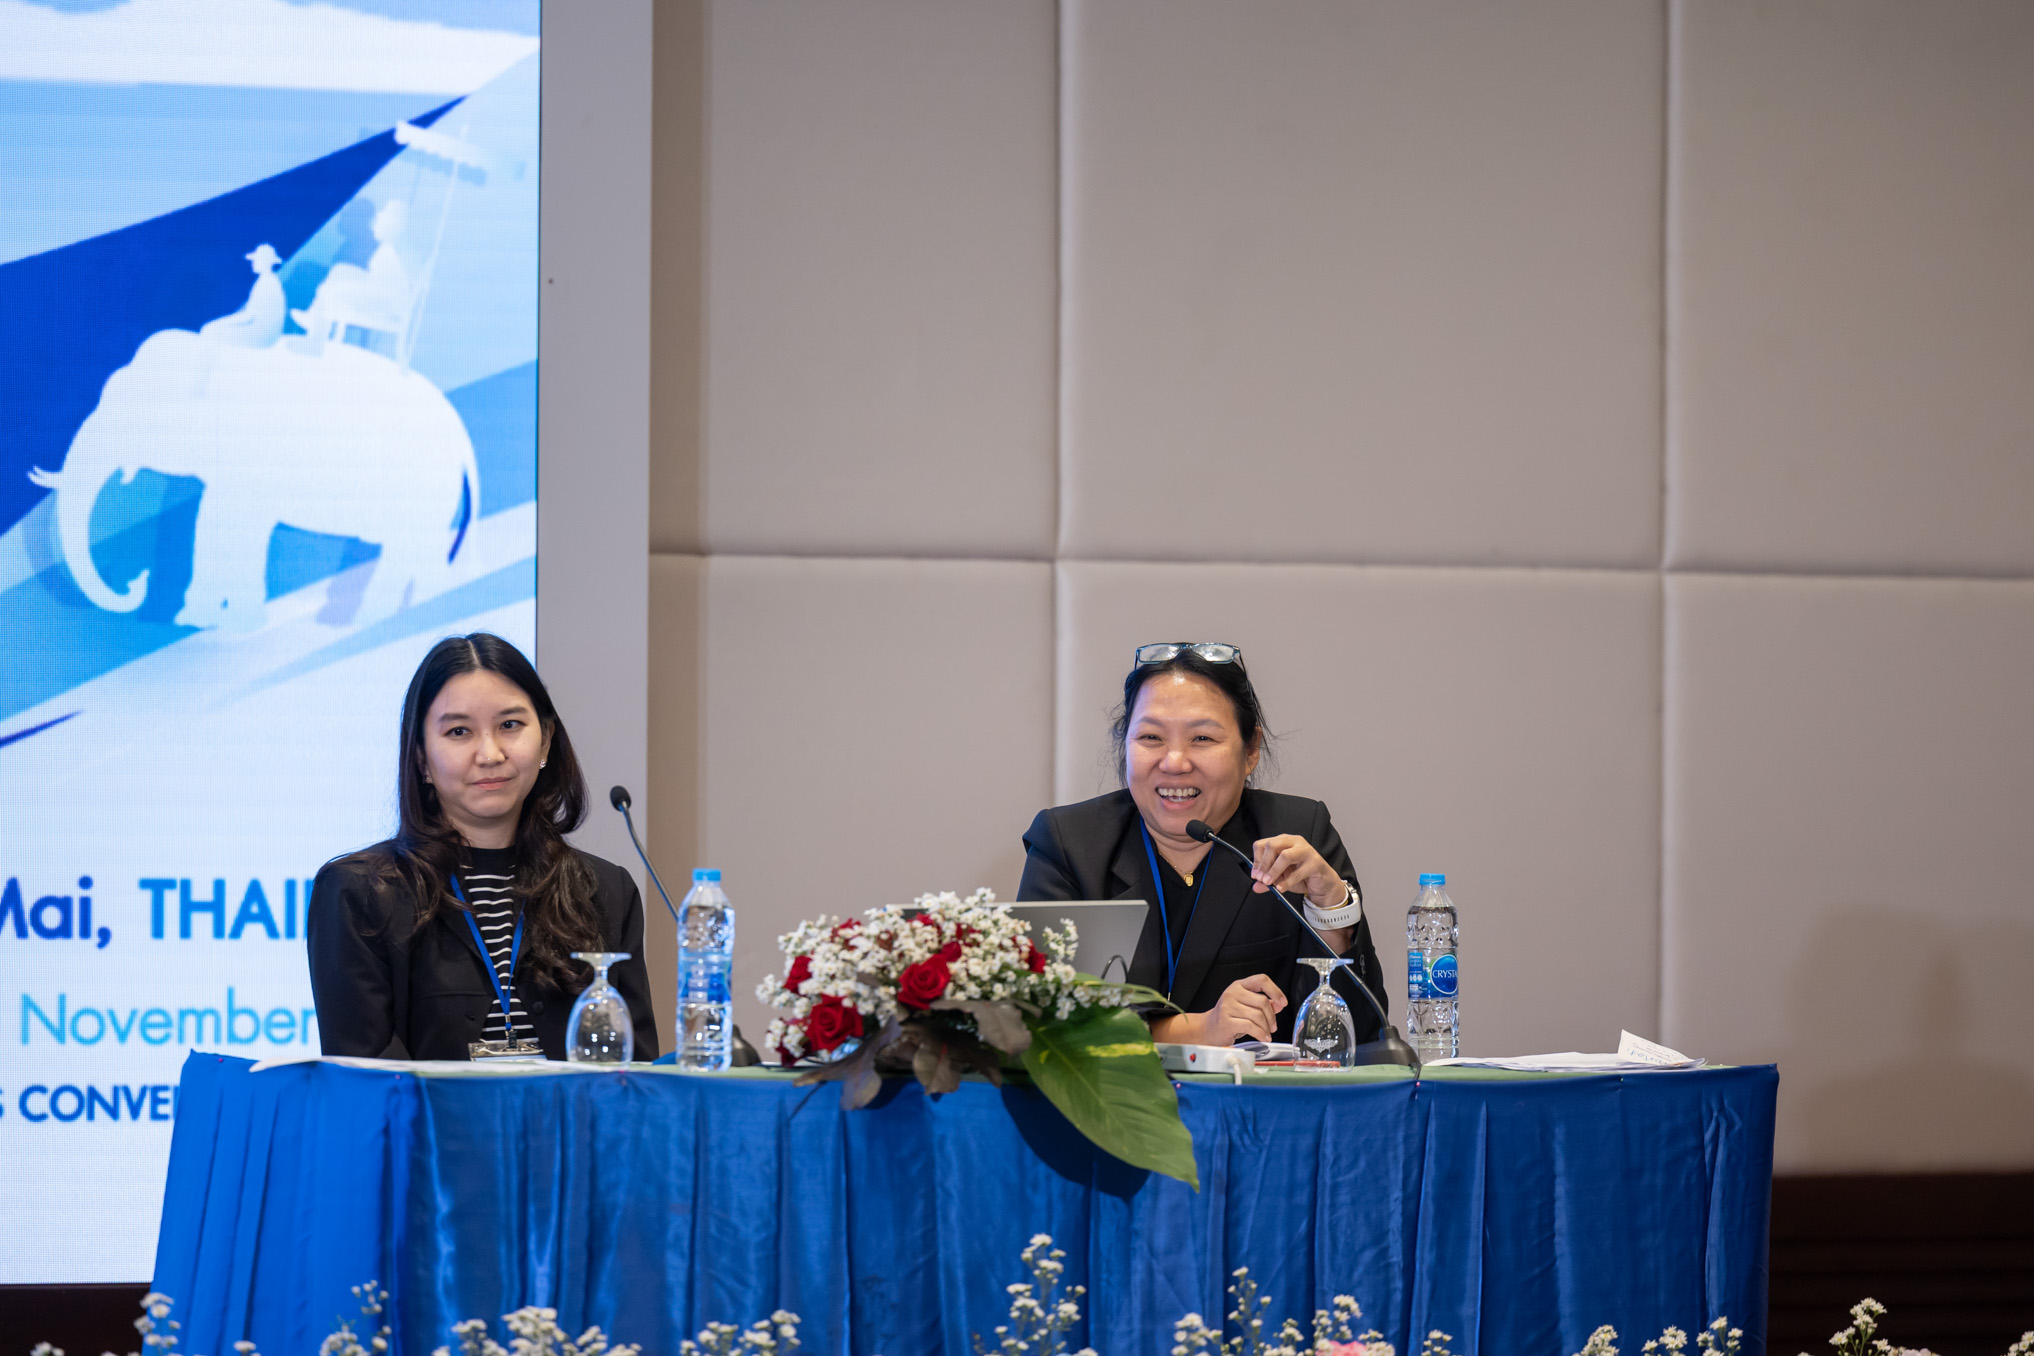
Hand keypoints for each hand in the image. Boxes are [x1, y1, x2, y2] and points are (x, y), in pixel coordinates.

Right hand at [1153, 974, 1285, 1045]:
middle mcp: (1233, 993)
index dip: (1275, 990)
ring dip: (1266, 1028)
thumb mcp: (1246, 1006)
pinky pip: (1250, 1027)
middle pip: (1262, 1001)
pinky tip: (1263, 1037)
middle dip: (1272, 1017)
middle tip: (1273, 1026)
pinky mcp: (1227, 1021)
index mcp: (1239, 985)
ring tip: (1266, 1033)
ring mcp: (1228, 1006)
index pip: (1261, 980)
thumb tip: (1279, 1004)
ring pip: (1258, 1015)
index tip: (1282, 1002)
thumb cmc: (1229, 1017)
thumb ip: (1263, 1003)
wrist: (1209, 1029)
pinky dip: (1261, 1034)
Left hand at [1250, 833, 1347, 910]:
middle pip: (1272, 845)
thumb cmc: (1301, 875)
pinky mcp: (1315, 862)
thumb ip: (1267, 881)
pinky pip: (1298, 872)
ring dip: (1274, 870)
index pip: (1263, 844)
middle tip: (1260, 878)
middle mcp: (1294, 842)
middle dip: (1264, 863)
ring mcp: (1306, 850)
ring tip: (1269, 882)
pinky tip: (1281, 888)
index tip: (1255, 874)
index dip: (1257, 860)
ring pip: (1285, 855)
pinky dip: (1287, 881)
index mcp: (1283, 841)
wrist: (1323, 883)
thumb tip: (1255, 886)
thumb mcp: (1280, 878)